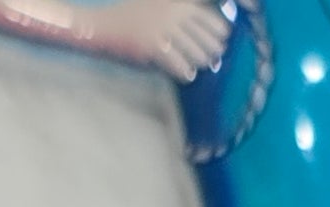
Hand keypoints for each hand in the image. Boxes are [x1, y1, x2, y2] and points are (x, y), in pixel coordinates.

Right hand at [103, 0, 229, 75]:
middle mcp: (172, 13)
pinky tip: (188, 75)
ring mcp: (163, 29)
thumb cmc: (130, 14)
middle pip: (203, 34)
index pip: (206, 14)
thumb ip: (176, 11)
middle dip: (213, 46)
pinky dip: (185, 71)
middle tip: (216, 54)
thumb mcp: (156, 3)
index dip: (219, 27)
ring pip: (193, 50)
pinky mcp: (154, 46)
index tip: (224, 35)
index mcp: (175, 1)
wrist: (105, 23)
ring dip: (201, 60)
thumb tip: (197, 27)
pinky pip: (177, 63)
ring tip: (204, 65)